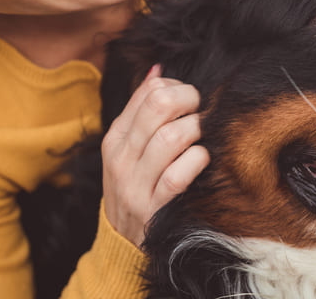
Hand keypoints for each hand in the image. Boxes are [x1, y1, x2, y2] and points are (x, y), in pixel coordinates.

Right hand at [101, 64, 209, 246]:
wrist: (120, 244)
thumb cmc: (134, 186)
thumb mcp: (127, 149)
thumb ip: (141, 109)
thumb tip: (158, 70)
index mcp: (115, 138)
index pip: (148, 91)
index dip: (178, 87)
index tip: (188, 101)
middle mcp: (122, 159)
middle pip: (160, 106)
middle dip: (190, 101)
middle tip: (200, 112)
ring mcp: (136, 185)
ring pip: (172, 137)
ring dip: (196, 132)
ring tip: (200, 139)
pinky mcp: (154, 210)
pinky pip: (179, 175)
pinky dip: (197, 162)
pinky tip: (200, 161)